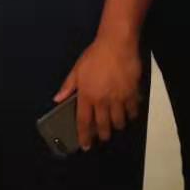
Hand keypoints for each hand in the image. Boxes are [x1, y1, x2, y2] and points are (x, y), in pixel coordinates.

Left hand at [54, 33, 142, 149]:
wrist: (117, 43)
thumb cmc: (95, 55)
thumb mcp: (77, 69)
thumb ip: (68, 85)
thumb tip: (57, 99)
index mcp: (86, 96)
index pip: (83, 122)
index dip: (84, 136)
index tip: (86, 146)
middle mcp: (102, 101)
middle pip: (103, 125)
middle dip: (103, 135)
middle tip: (104, 137)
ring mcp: (118, 98)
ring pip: (119, 121)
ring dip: (117, 126)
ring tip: (117, 126)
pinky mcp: (132, 93)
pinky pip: (133, 110)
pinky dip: (132, 114)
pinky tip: (130, 113)